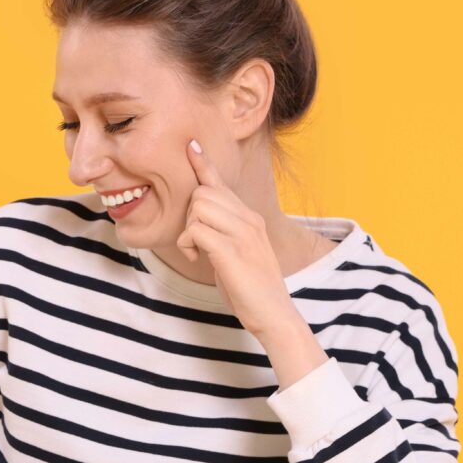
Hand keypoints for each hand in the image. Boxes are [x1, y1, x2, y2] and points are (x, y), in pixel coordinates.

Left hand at [176, 138, 298, 338]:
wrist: (274, 315)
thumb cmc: (251, 289)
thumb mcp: (235, 255)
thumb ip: (221, 236)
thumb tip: (197, 228)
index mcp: (249, 219)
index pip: (222, 184)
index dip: (203, 165)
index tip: (191, 147)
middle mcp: (249, 220)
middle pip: (203, 192)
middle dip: (188, 214)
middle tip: (194, 242)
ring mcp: (243, 234)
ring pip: (198, 207)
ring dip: (188, 231)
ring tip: (197, 252)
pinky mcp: (233, 252)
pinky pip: (197, 231)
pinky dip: (189, 244)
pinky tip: (198, 258)